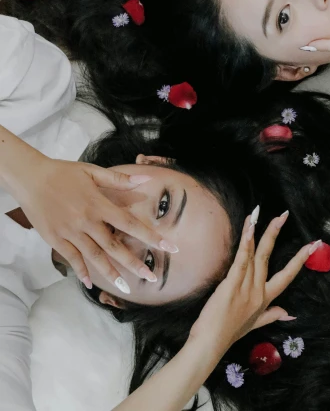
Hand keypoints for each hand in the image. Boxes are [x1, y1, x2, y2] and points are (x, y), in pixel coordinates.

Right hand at [8, 153, 172, 289]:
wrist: (31, 179)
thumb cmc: (64, 173)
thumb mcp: (92, 171)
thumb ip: (120, 179)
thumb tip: (146, 180)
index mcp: (99, 204)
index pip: (130, 224)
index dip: (151, 236)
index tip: (169, 246)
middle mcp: (87, 221)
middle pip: (115, 247)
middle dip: (135, 264)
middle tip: (152, 277)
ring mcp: (71, 233)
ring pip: (95, 257)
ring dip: (111, 273)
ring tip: (127, 288)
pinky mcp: (56, 240)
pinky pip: (72, 259)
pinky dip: (81, 271)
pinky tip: (90, 283)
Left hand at [189, 211, 310, 353]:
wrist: (212, 343)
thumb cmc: (231, 332)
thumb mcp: (256, 324)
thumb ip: (272, 315)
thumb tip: (290, 314)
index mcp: (265, 297)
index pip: (287, 275)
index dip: (300, 259)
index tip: (313, 244)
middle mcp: (259, 290)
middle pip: (269, 256)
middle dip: (277, 233)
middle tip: (285, 214)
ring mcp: (246, 286)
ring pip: (255, 254)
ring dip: (260, 232)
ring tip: (263, 213)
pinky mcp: (232, 284)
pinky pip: (241, 261)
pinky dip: (246, 245)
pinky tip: (250, 230)